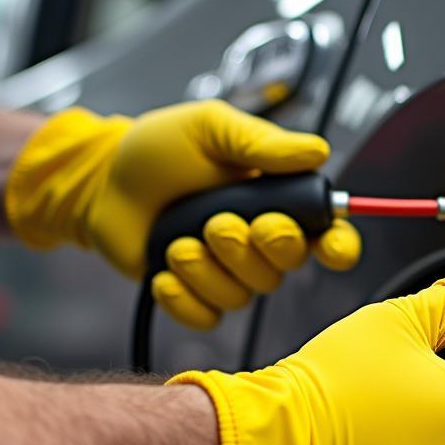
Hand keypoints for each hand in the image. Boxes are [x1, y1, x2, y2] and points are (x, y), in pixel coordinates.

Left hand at [5, 100, 360, 327]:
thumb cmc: (160, 150)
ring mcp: (228, 272)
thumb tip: (317, 151)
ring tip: (178, 240)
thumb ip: (262, 143)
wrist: (105, 182)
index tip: (331, 249)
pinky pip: (208, 316)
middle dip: (253, 249)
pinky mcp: (195, 296)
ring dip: (207, 268)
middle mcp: (258, 242)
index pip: (328, 234)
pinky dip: (183, 296)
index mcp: (277, 200)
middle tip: (219, 222)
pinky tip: (165, 269)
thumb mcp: (211, 129)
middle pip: (285, 268)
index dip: (339, 246)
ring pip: (244, 295)